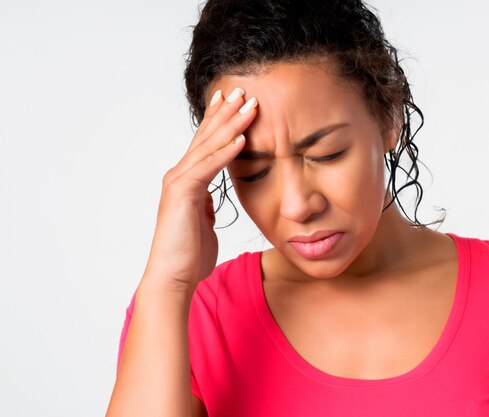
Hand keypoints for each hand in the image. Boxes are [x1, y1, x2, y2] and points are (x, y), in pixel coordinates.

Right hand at [141, 87, 257, 291]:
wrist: (173, 277)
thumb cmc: (189, 254)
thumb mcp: (203, 222)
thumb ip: (206, 205)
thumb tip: (210, 198)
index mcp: (187, 181)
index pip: (206, 144)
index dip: (219, 122)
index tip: (233, 103)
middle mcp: (180, 175)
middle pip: (206, 137)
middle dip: (225, 113)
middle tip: (242, 90)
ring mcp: (179, 182)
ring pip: (208, 147)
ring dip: (230, 125)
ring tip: (248, 106)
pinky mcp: (182, 194)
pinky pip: (208, 168)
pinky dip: (225, 152)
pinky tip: (242, 139)